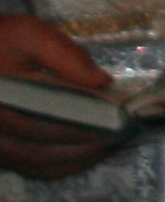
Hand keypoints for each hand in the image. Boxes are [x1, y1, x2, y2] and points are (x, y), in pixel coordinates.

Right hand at [0, 16, 116, 179]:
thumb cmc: (1, 41)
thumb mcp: (28, 35)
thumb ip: (64, 55)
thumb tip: (103, 81)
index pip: (34, 125)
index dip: (73, 130)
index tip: (110, 127)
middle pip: (35, 152)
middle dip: (79, 149)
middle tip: (117, 139)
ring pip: (32, 165)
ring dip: (72, 161)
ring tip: (107, 147)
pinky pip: (27, 166)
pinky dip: (57, 165)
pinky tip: (83, 154)